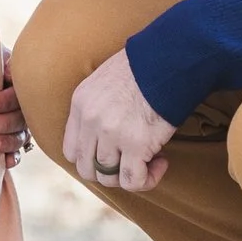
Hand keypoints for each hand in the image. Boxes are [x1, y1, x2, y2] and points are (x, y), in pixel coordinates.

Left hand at [0, 47, 29, 166]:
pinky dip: (13, 157)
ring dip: (8, 142)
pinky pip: (18, 153)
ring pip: (20, 136)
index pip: (17, 95)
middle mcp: (23, 106)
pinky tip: (6, 161)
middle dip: (1, 123)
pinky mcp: (11, 142)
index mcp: (18, 85)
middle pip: (19, 118)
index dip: (4, 101)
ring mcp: (19, 126)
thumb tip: (8, 72)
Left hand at [61, 49, 176, 192]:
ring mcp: (111, 133)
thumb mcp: (106, 81)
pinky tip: (161, 162)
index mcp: (81, 103)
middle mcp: (91, 120)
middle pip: (87, 169)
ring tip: (152, 159)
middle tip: (132, 160)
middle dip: (110, 172)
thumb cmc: (146, 68)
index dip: (92, 159)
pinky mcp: (136, 143)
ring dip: (130, 175)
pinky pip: (132, 181)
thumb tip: (104, 138)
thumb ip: (98, 108)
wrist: (170, 59)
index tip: (114, 152)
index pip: (71, 151)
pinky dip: (147, 179)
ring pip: (109, 178)